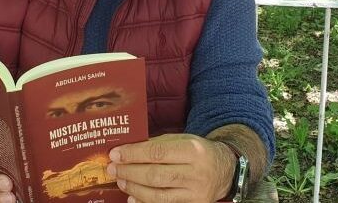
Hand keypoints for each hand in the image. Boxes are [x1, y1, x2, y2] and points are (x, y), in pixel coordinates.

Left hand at [106, 133, 234, 202]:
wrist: (224, 170)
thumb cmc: (197, 151)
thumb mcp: (182, 140)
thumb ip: (157, 144)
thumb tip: (128, 149)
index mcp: (192, 150)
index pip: (157, 152)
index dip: (133, 154)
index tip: (115, 154)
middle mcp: (196, 173)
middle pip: (156, 175)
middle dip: (129, 172)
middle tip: (112, 169)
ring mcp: (195, 193)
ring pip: (158, 194)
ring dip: (134, 188)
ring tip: (120, 181)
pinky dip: (145, 202)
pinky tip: (132, 197)